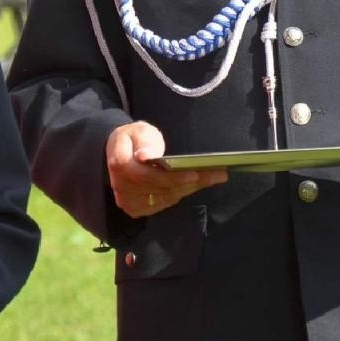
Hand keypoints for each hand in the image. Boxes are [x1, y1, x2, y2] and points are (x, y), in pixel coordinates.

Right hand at [107, 120, 226, 218]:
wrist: (121, 153)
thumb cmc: (133, 139)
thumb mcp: (138, 131)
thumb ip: (143, 141)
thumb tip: (144, 156)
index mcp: (120, 165)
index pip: (149, 176)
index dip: (173, 177)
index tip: (195, 174)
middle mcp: (123, 188)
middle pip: (163, 188)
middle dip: (192, 181)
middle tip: (219, 174)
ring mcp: (130, 202)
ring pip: (167, 197)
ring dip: (192, 187)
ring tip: (215, 177)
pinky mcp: (138, 209)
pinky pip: (166, 202)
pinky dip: (184, 192)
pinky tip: (199, 183)